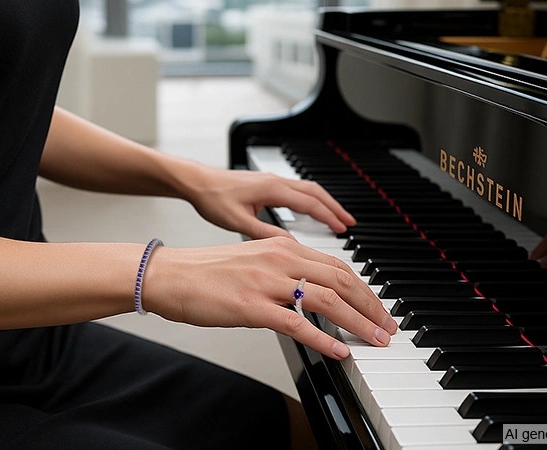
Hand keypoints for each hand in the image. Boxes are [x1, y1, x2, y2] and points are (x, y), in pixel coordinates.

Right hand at [141, 237, 397, 359]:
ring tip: (375, 339)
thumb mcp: (253, 260)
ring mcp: (266, 282)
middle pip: (341, 279)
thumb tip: (311, 288)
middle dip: (371, 306)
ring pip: (327, 299)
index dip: (364, 289)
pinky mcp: (252, 306)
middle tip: (387, 326)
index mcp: (282, 246)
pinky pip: (297, 324)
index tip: (377, 308)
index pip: (337, 266)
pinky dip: (325, 338)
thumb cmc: (206, 272)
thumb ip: (283, 269)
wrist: (169, 275)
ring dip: (358, 322)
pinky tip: (339, 350)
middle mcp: (279, 258)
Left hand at [186, 167, 355, 239]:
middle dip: (335, 208)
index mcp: (272, 189)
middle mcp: (276, 182)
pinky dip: (311, 201)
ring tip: (338, 218)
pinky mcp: (267, 184)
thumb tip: (291, 246)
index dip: (329, 217)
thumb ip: (265, 233)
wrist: (196, 182)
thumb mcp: (238, 221)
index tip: (343, 229)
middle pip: (315, 193)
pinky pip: (298, 190)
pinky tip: (312, 211)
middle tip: (350, 224)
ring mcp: (272, 181)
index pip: (310, 203)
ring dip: (325, 203)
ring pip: (308, 190)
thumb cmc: (212, 199)